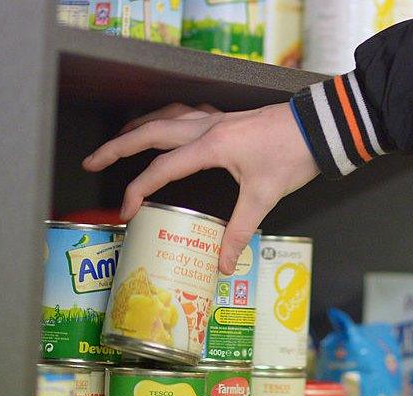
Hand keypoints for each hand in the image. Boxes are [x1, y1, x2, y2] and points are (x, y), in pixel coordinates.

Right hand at [82, 102, 319, 273]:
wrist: (320, 128)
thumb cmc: (293, 156)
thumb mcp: (264, 197)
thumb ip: (239, 231)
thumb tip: (222, 264)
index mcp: (211, 146)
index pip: (162, 169)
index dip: (138, 190)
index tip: (126, 211)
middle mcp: (208, 127)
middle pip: (150, 132)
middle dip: (117, 147)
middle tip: (92, 161)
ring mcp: (218, 119)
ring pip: (167, 117)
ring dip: (140, 129)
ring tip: (121, 142)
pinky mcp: (230, 119)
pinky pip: (188, 114)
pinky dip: (170, 121)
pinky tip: (170, 130)